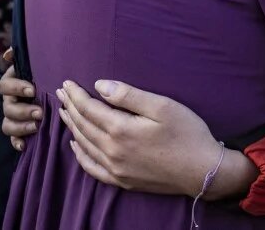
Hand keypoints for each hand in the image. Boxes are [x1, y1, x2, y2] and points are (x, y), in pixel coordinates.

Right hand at [0, 48, 40, 151]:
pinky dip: (17, 141)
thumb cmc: (47, 70)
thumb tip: (9, 53)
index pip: (5, 85)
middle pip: (7, 108)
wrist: (58, 86)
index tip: (33, 89)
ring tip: (37, 127)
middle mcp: (11, 100)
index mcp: (13, 82)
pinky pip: (13, 138)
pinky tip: (24, 145)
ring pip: (8, 124)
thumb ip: (22, 53)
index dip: (16, 88)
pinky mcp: (20, 129)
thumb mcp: (38, 60)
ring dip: (21, 127)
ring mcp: (14, 116)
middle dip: (23, 111)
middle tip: (40, 112)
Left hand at [57, 80, 257, 198]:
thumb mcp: (162, 106)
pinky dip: (80, 155)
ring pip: (84, 145)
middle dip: (70, 107)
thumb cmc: (187, 133)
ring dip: (72, 127)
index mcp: (121, 130)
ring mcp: (116, 168)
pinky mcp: (122, 181)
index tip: (67, 83)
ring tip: (64, 113)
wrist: (203, 171)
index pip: (89, 109)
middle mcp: (112, 151)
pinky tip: (75, 145)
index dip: (76, 95)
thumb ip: (129, 95)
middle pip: (83, 126)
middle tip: (61, 93)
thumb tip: (100, 85)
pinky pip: (92, 168)